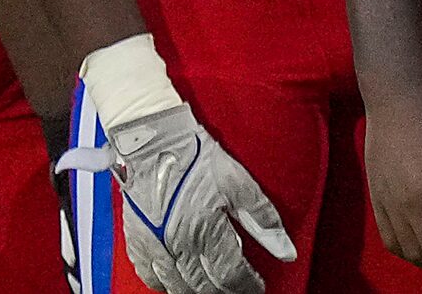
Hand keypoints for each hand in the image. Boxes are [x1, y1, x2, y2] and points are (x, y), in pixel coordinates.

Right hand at [96, 102, 295, 293]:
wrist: (150, 141)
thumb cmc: (195, 157)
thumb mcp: (238, 182)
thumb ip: (262, 219)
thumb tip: (285, 250)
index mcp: (206, 232)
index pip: (231, 275)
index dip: (247, 285)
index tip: (258, 287)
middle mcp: (178, 247)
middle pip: (204, 286)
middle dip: (225, 291)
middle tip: (238, 289)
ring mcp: (154, 248)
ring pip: (177, 287)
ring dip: (197, 292)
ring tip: (213, 290)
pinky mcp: (136, 241)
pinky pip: (151, 277)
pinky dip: (166, 286)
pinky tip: (177, 283)